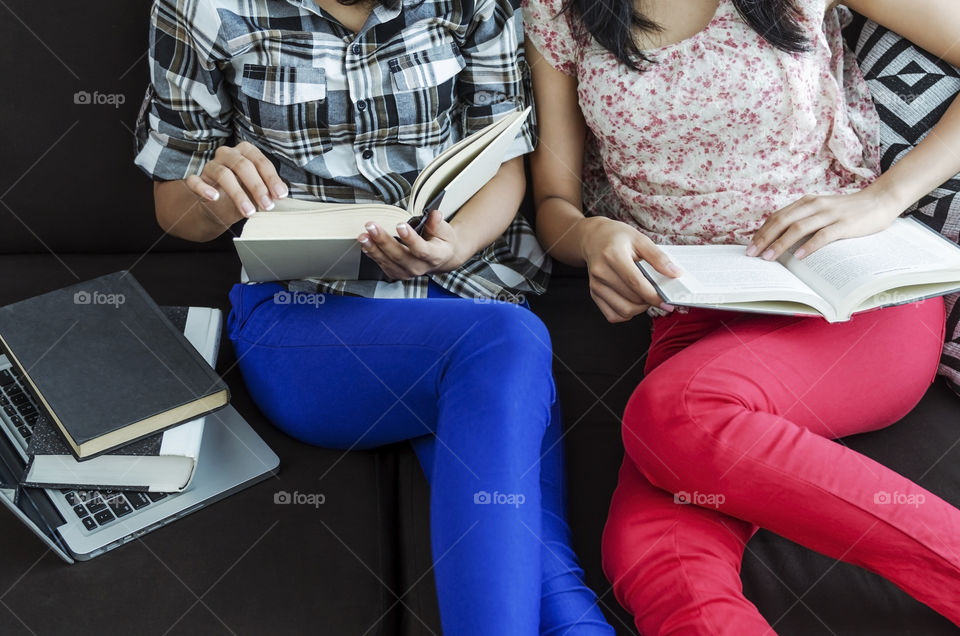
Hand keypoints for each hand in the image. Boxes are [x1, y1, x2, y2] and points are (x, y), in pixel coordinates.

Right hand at [184, 141, 288, 221]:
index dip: (271, 178)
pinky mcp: (196, 179)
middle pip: (243, 165)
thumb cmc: (243, 193)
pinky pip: (195, 181)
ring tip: (249, 211)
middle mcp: (227, 154)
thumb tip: (281, 192)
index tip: (280, 195)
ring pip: (223, 174)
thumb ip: (269, 189)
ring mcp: (210, 166)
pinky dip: (204, 188)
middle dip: (257, 187)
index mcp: (246, 152)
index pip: (260, 161)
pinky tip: (214, 197)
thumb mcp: (258, 191)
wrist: (219, 207)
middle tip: (267, 205)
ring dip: (238, 194)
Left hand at [358, 210, 462, 280]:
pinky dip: (373, 254)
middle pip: (400, 256)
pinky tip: (365, 244)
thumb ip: (437, 224)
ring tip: (363, 236)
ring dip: (373, 248)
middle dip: (383, 241)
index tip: (400, 225)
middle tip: (371, 227)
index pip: (422, 250)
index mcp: (435, 256)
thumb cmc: (442, 242)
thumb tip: (434, 214)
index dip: (411, 239)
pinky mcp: (397, 273)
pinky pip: (382, 264)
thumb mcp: (445, 230)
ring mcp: (407, 273)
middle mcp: (420, 268)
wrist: (442, 259)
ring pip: (388, 262)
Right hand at [578, 217, 681, 322]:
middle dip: (649, 301)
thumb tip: (675, 273)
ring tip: (644, 296)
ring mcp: (596, 285)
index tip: (666, 302)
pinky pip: (613, 316)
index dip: (654, 296)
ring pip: (623, 311)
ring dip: (639, 309)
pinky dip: (626, 313)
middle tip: (657, 293)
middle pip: (632, 300)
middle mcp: (601, 272)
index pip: (636, 283)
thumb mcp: (640, 239)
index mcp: (613, 256)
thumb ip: (658, 257)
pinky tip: (632, 302)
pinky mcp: (594, 294)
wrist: (593, 238)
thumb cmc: (617, 238)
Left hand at [747, 189, 901, 260]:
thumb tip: (780, 239)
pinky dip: (809, 246)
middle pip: (783, 221)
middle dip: (764, 238)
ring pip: (798, 228)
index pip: (777, 216)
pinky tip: (799, 256)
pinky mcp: (845, 224)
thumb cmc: (848, 210)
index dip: (762, 231)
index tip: (749, 246)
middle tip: (752, 254)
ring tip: (769, 257)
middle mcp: (815, 205)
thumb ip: (804, 219)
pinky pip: (823, 235)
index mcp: (807, 202)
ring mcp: (830, 214)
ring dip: (781, 243)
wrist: (880, 200)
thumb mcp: (821, 210)